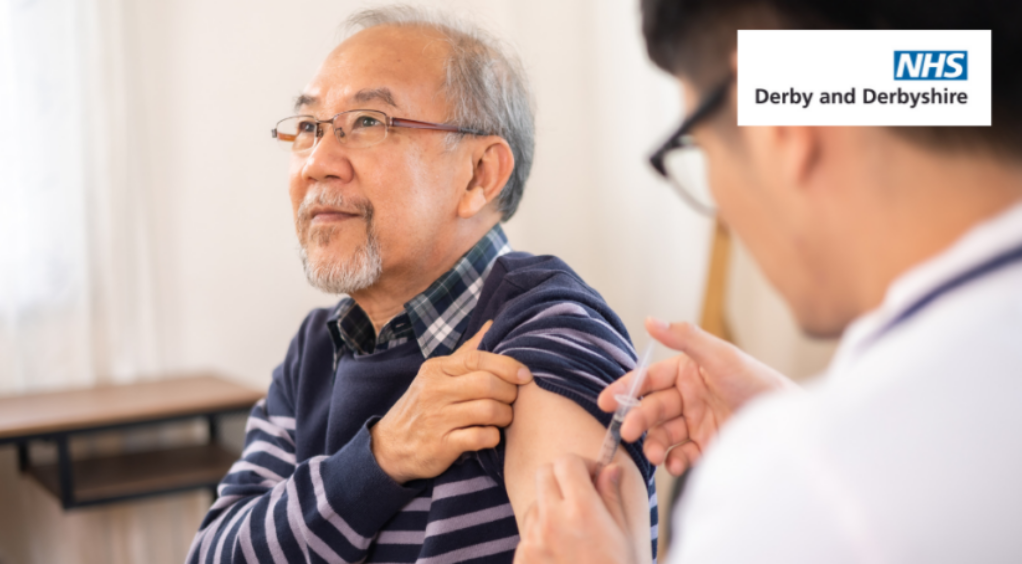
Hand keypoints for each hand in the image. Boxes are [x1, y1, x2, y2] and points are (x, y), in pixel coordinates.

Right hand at [371, 321, 532, 482]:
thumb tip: (492, 325)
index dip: (507, 365)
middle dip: (509, 393)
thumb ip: (466, 352)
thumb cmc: (423, 407)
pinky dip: (493, 436)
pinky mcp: (441, 446)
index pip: (477, 359)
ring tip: (504, 418)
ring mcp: (437, 419)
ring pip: (488, 411)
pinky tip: (491, 435)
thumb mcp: (438, 375)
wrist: (390, 447)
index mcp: (436, 369)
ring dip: (505, 416)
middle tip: (513, 400)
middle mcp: (435, 391)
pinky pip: (480, 438)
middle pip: (487, 384)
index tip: (525, 375)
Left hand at [514, 455, 635, 563]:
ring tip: (573, 533)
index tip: (592, 477)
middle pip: (544, 474)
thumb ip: (611, 496)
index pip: (566, 461)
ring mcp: (533, 541)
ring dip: (550, 507)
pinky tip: (562, 555)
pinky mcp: (522, 559)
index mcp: (581, 509)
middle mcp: (552, 521)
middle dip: (561, 478)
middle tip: (580, 495)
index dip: (582, 465)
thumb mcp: (623, 534)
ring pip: (534, 504)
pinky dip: (541, 536)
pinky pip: (527, 534)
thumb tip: (609, 468)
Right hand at [598, 319, 797, 475]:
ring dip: (654, 443)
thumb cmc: (757, 380)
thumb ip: (684, 338)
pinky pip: (682, 454)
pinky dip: (675, 460)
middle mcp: (689, 396)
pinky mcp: (707, 445)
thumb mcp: (720, 355)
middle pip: (652, 408)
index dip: (625, 389)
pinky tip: (674, 464)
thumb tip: (650, 319)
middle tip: (629, 432)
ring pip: (663, 433)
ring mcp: (697, 422)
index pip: (649, 379)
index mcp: (687, 371)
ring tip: (654, 453)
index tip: (605, 402)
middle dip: (638, 420)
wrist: (786, 419)